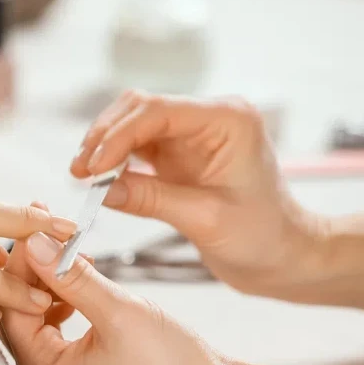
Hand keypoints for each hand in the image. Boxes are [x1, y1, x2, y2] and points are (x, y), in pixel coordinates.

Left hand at [0, 232, 261, 364]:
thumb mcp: (118, 311)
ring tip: (67, 249)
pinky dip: (64, 296)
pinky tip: (80, 276)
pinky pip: (55, 324)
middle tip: (46, 229)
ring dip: (49, 281)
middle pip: (19, 313)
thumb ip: (71, 276)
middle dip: (33, 271)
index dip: (20, 267)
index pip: (12, 311)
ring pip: (37, 316)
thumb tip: (34, 242)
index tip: (33, 227)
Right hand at [70, 90, 324, 297]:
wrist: (284, 256)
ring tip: (82, 177)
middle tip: (79, 173)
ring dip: (104, 146)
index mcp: (227, 120)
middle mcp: (209, 118)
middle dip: (105, 137)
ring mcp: (192, 135)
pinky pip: (137, 148)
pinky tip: (98, 180)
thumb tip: (100, 189)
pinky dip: (115, 161)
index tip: (91, 169)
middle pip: (140, 108)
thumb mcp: (205, 219)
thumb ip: (151, 199)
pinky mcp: (179, 155)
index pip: (158, 112)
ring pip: (133, 124)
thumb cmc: (262, 237)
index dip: (117, 137)